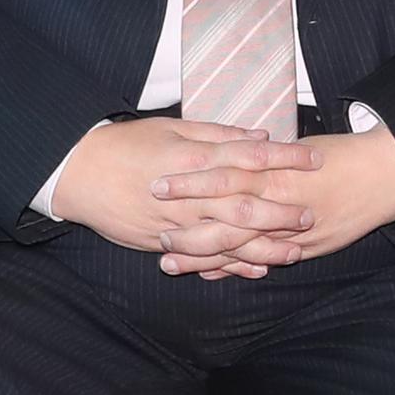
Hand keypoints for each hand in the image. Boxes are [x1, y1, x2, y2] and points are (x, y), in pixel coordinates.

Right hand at [53, 117, 321, 267]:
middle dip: (281, 211)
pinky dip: (231, 265)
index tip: (315, 160)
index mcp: (195, 156)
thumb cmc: (128, 143)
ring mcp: (177, 221)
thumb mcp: (173, 125)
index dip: (285, 159)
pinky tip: (256, 269)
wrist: (80, 172)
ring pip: (228, 238)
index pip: (251, 157)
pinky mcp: (164, 242)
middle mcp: (190, 192)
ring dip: (264, 246)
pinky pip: (203, 258)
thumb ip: (218, 133)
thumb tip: (259, 136)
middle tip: (311, 214)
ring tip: (295, 250)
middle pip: (245, 203)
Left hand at [153, 125, 394, 278]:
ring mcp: (291, 231)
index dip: (190, 182)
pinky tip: (208, 274)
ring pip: (239, 247)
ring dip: (202, 256)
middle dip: (188, 224)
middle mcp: (280, 203)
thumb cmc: (340, 155)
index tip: (158, 182)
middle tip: (154, 227)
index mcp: (276, 171)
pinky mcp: (303, 249)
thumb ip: (264, 156)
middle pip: (225, 216)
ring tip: (167, 260)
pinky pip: (261, 262)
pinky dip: (234, 269)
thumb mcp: (297, 148)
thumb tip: (230, 150)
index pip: (225, 175)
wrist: (384, 175)